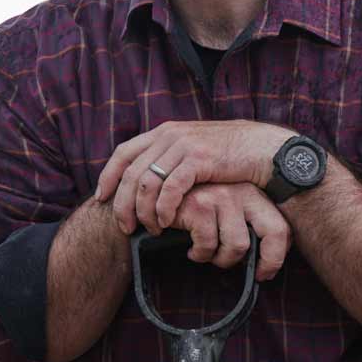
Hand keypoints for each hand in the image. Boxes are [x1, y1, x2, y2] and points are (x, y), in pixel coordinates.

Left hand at [94, 119, 296, 235]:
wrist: (261, 149)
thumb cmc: (228, 156)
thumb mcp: (192, 150)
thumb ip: (169, 158)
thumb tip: (148, 177)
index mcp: (163, 132)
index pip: (123, 153)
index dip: (109, 176)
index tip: (101, 197)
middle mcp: (169, 135)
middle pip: (130, 172)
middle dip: (122, 202)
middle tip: (124, 226)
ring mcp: (183, 146)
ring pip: (147, 183)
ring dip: (143, 211)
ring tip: (149, 229)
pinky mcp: (198, 159)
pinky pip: (170, 188)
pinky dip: (163, 209)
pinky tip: (165, 223)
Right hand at [160, 182, 291, 281]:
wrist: (157, 194)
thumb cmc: (193, 207)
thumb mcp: (225, 210)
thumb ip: (244, 225)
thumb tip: (264, 260)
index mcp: (254, 193)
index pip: (281, 227)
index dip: (276, 257)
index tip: (263, 273)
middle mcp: (243, 190)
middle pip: (272, 233)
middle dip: (265, 259)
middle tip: (249, 271)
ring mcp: (222, 196)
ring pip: (238, 245)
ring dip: (220, 259)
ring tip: (206, 253)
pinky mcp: (200, 206)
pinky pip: (208, 246)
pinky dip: (198, 254)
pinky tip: (190, 249)